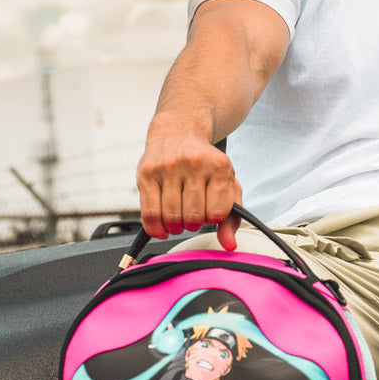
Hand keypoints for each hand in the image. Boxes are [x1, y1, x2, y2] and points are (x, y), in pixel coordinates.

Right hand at [136, 127, 241, 248]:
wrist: (177, 133)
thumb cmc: (205, 165)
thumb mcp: (226, 185)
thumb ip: (232, 217)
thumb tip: (229, 246)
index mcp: (219, 166)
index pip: (217, 212)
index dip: (213, 219)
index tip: (209, 213)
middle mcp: (193, 163)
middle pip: (193, 217)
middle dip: (193, 225)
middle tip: (192, 218)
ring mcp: (168, 167)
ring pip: (171, 217)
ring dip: (176, 227)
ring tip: (179, 220)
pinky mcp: (146, 173)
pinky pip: (149, 213)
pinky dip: (156, 228)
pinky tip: (163, 228)